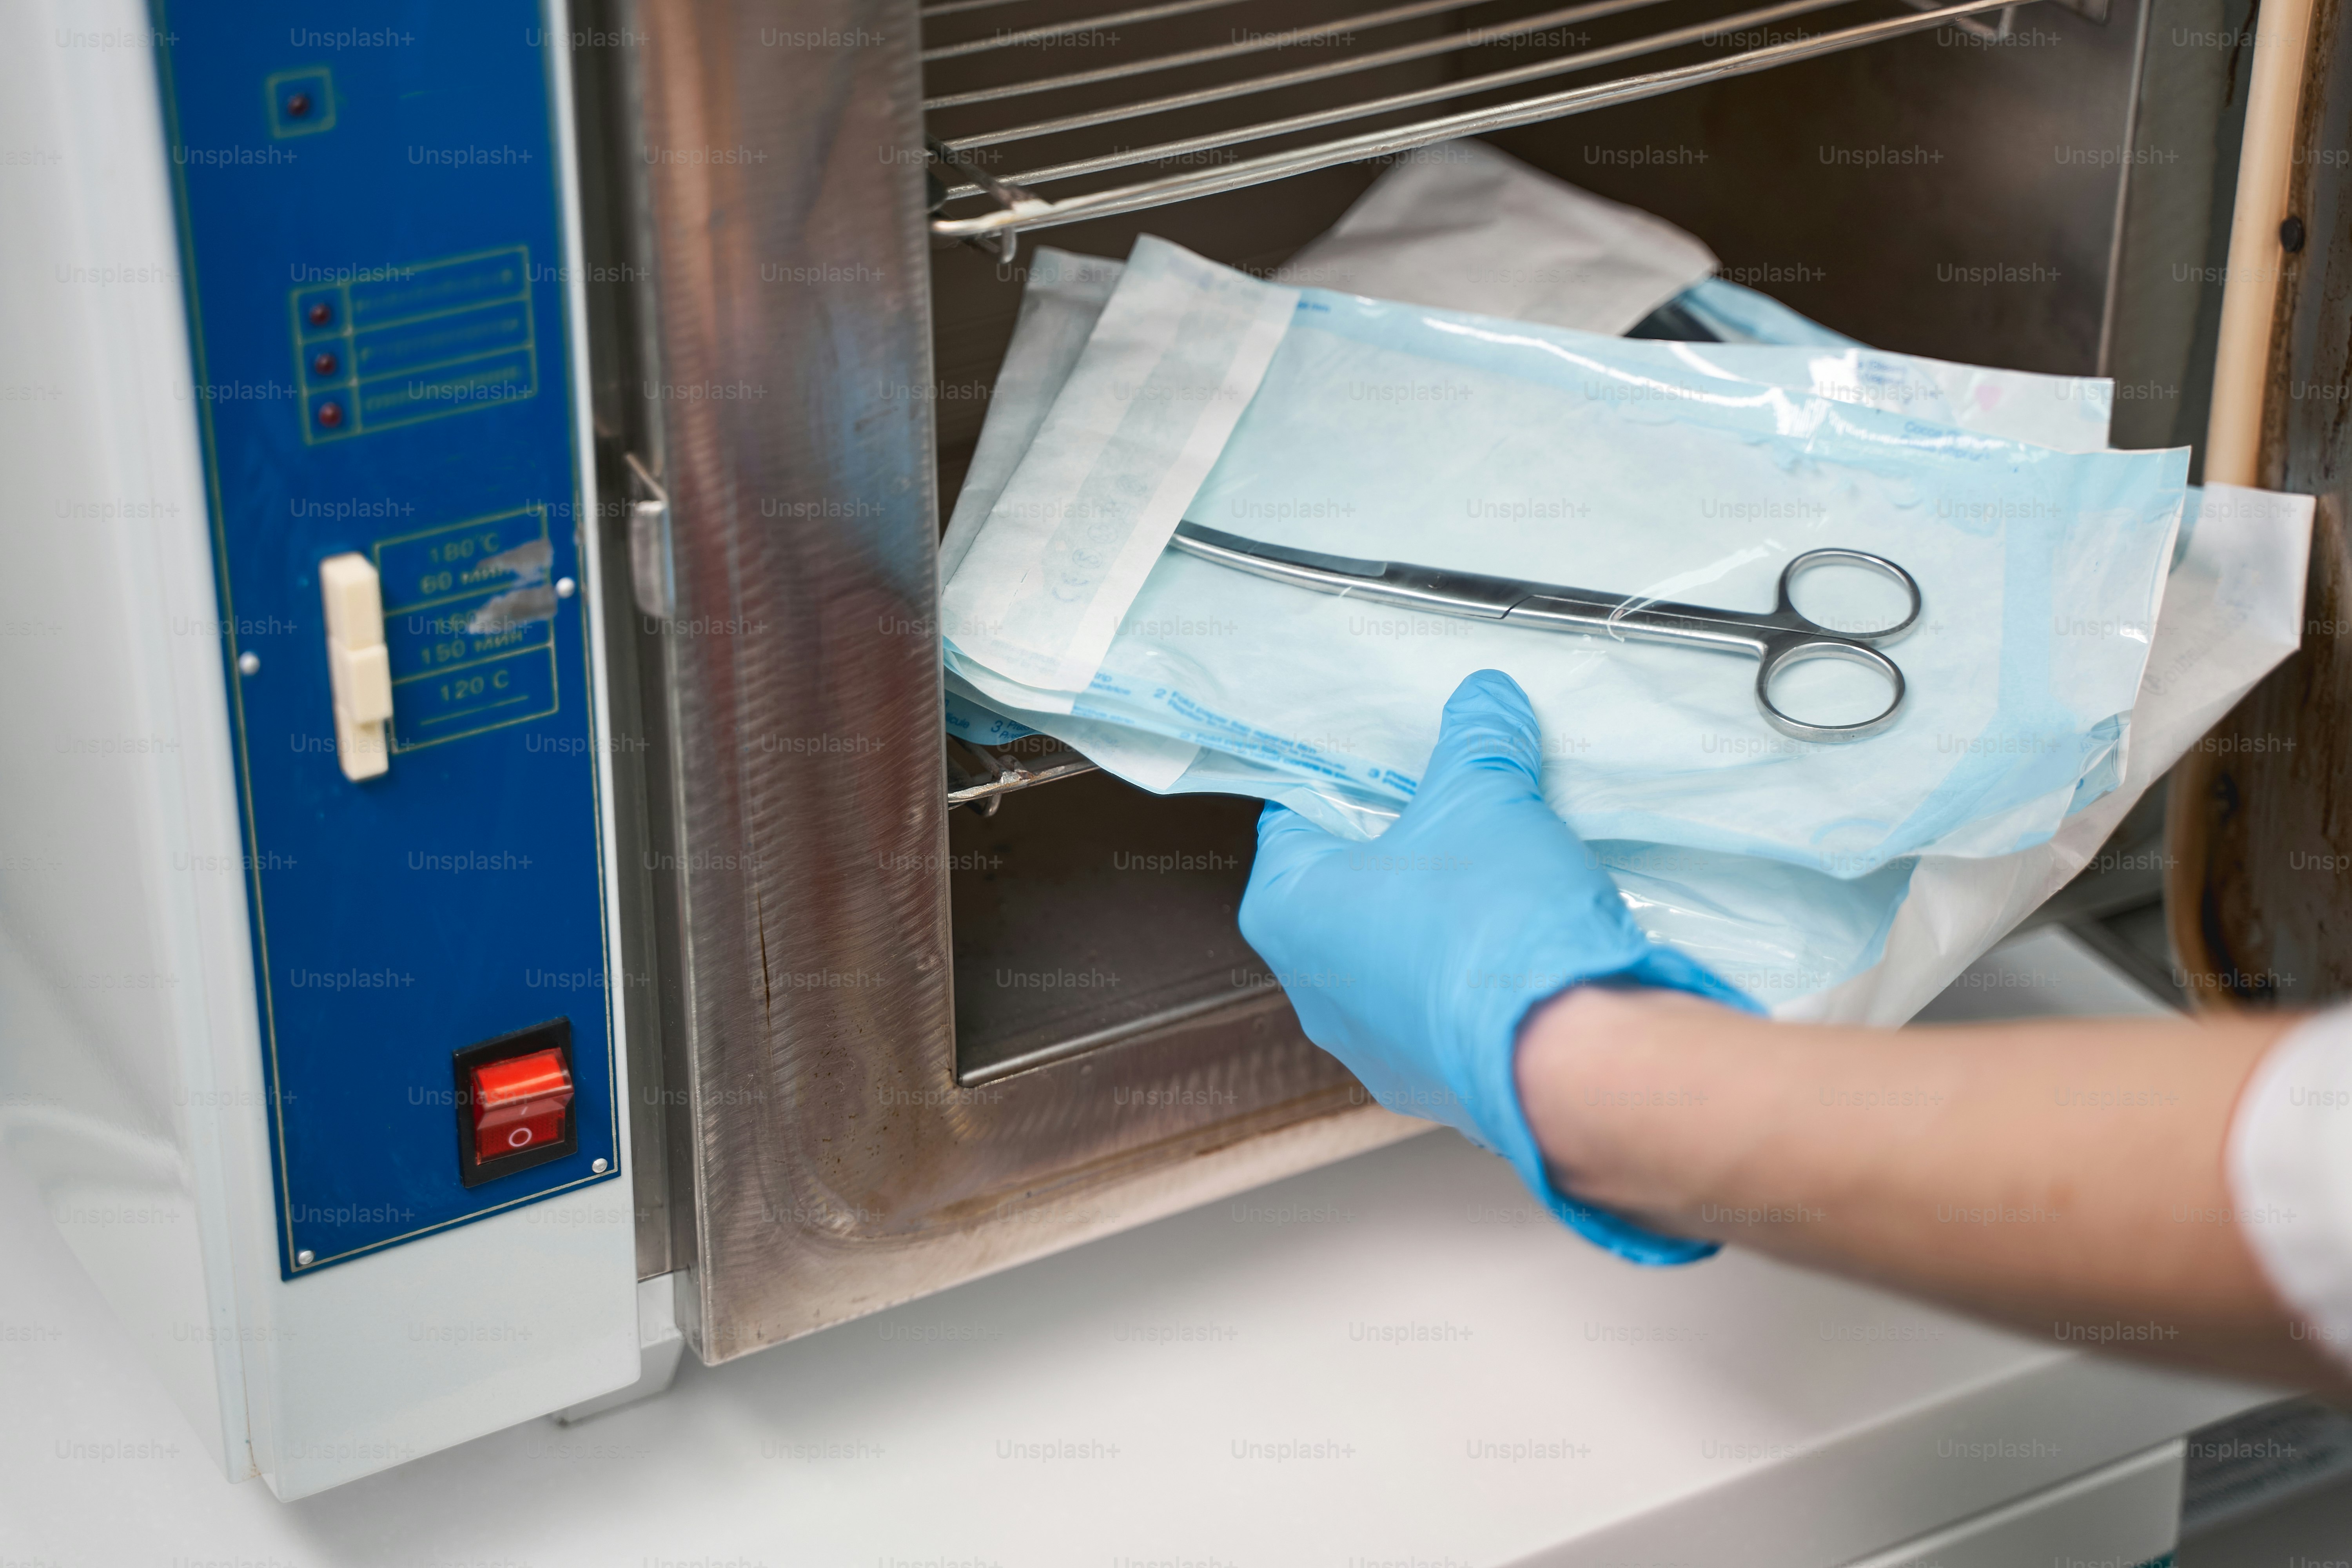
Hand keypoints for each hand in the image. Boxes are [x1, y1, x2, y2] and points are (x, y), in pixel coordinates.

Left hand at [1238, 669, 1752, 1262]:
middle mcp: (1311, 988)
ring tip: (1503, 885)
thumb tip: (1484, 699)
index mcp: (1286, 909)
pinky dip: (1473, 980)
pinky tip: (1520, 952)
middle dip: (1405, 853)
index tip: (1397, 769)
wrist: (1572, 1058)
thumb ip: (1478, 739)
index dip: (1351, 784)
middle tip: (1461, 818)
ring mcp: (1370, 1048)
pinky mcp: (1432, 1085)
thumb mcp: (1486, 797)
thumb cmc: (1496, 926)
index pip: (1296, 820)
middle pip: (1348, 890)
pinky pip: (1442, 1011)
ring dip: (1442, 920)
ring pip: (1397, 955)